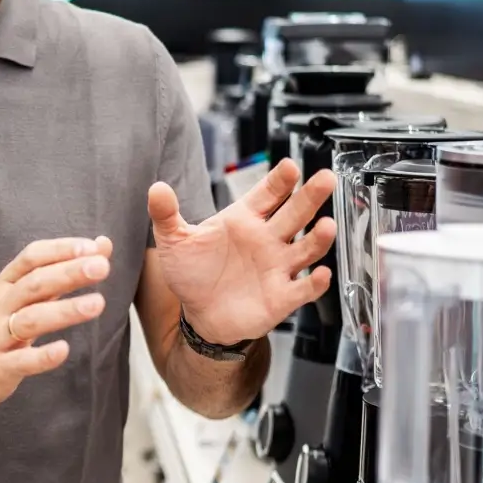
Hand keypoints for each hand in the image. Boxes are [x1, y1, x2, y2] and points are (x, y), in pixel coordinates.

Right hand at [0, 237, 113, 406]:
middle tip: (101, 267)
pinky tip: (63, 349)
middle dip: (68, 274)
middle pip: (35, 284)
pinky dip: (43, 356)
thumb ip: (64, 271)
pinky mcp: (0, 368)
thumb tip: (103, 245)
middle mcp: (1, 306)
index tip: (92, 247)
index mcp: (8, 285)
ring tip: (97, 303)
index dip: (61, 250)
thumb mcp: (26, 294)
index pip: (32, 258)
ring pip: (31, 320)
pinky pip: (22, 361)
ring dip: (64, 311)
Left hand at [149, 159, 337, 346]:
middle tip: (326, 178)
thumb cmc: (193, 273)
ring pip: (306, 248)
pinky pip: (304, 288)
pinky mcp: (283, 297)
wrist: (200, 315)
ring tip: (327, 225)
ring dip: (319, 238)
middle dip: (311, 196)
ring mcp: (278, 267)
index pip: (268, 193)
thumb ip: (167, 214)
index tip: (290, 167)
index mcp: (245, 219)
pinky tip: (322, 275)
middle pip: (295, 213)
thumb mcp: (175, 241)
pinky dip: (315, 283)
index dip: (280, 180)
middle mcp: (268, 239)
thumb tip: (155, 188)